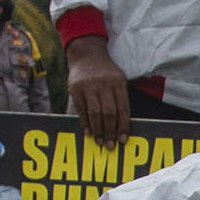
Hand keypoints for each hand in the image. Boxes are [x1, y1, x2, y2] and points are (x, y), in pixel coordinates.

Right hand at [67, 37, 130, 151]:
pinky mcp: (76, 89)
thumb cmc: (106, 71)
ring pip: (95, 113)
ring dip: (98, 130)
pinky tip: (88, 132)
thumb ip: (120, 98)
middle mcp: (104, 84)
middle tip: (111, 145)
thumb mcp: (118, 79)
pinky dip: (85, 123)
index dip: (124, 126)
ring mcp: (89, 86)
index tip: (124, 140)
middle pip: (109, 113)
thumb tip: (121, 125)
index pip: (123, 108)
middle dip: (110, 132)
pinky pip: (82, 110)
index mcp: (118, 83)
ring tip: (100, 141)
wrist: (86, 54)